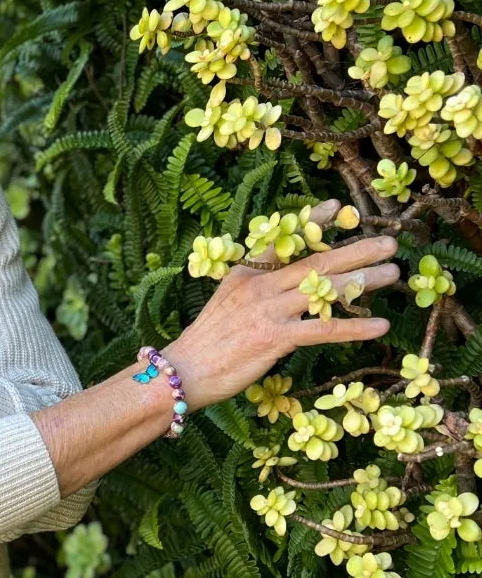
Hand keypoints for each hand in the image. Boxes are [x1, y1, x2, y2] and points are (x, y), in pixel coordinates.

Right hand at [165, 199, 400, 411]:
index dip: (312, 222)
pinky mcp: (274, 338)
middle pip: (315, 262)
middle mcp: (259, 286)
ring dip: (363, 281)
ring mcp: (267, 310)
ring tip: (393, 274)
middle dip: (356, 251)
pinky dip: (354, 327)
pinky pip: (323, 329)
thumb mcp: (228, 302)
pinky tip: (379, 326)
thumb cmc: (208, 342)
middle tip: (388, 244)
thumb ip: (257, 290)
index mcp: (247, 274)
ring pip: (324, 290)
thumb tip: (290, 287)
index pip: (283, 240)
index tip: (338, 208)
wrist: (185, 370)